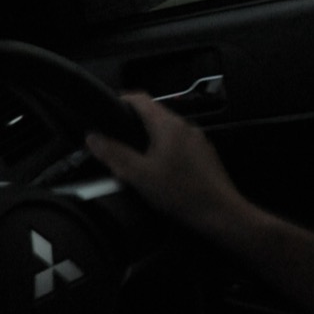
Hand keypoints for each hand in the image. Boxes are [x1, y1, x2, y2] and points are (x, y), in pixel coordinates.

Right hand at [85, 93, 246, 237]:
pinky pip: (177, 143)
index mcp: (168, 125)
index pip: (140, 99)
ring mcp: (198, 140)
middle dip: (131, 123)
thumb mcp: (138, 175)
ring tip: (131, 157)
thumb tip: (92, 136)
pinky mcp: (204, 154)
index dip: (119, 101)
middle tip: (112, 139)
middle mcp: (185, 126)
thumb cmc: (179, 192)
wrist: (221, 214)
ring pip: (165, 130)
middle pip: (153, 114)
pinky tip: (156, 169)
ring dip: (147, 137)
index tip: (103, 112)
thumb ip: (114, 153)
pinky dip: (162, 148)